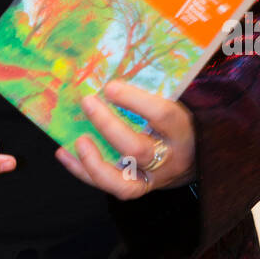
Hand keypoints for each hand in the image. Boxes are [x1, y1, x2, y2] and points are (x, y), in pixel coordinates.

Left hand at [54, 79, 196, 200]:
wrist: (196, 157)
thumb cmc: (176, 121)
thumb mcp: (174, 102)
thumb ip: (149, 90)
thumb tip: (108, 68)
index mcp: (180, 129)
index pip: (162, 116)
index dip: (135, 101)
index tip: (110, 87)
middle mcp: (168, 158)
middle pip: (137, 149)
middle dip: (108, 126)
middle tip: (87, 102)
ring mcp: (153, 178)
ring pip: (124, 183)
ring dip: (94, 162)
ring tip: (78, 140)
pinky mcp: (138, 190)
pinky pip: (108, 186)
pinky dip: (82, 171)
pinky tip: (63, 152)